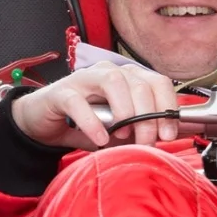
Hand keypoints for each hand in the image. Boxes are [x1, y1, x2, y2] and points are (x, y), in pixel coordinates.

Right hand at [9, 61, 179, 149]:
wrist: (46, 123)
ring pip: (113, 82)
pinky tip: (100, 139)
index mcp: (128, 78)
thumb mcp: (121, 129)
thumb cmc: (86, 123)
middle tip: (146, 144)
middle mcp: (109, 73)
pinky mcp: (62, 92)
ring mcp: (84, 79)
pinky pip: (79, 102)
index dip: (167, 108)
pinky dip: (92, 122)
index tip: (168, 135)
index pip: (158, 82)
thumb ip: (143, 129)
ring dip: (125, 111)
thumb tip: (171, 136)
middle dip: (148, 118)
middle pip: (139, 85)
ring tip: (124, 136)